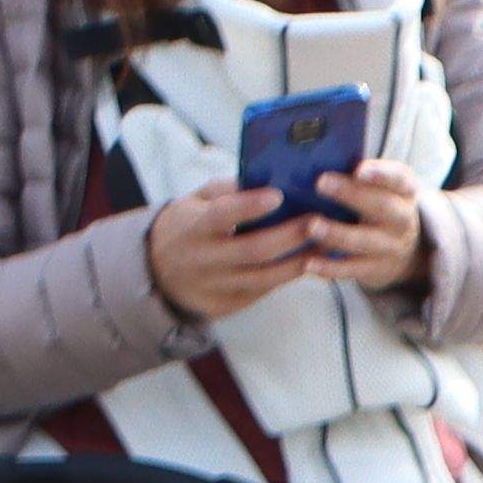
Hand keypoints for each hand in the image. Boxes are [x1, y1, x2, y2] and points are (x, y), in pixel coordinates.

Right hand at [141, 179, 333, 327]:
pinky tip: (310, 263)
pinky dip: (289, 277)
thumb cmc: (187, 227)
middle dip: (291, 236)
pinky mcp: (228, 305)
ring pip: (265, 277)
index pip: (222, 215)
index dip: (249, 206)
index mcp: (193, 226)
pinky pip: (264, 291)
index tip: (278, 195)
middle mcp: (203, 259)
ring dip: (300, 262)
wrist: (156, 271)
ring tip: (326, 245)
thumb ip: (226, 191)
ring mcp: (216, 286)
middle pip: (254, 250)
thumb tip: (266, 177)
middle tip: (320, 222)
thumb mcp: (195, 202)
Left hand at [304, 158, 436, 296]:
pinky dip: (331, 267)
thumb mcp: (377, 188)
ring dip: (338, 233)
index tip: (359, 169)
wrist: (402, 251)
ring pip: (366, 241)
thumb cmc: (374, 207)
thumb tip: (307, 156)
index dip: (381, 174)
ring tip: (312, 226)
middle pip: (382, 207)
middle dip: (352, 195)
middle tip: (321, 182)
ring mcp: (391, 246)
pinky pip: (353, 269)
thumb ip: (353, 174)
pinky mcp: (377, 269)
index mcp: (402, 191)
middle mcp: (402, 219)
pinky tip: (309, 263)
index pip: (398, 179)